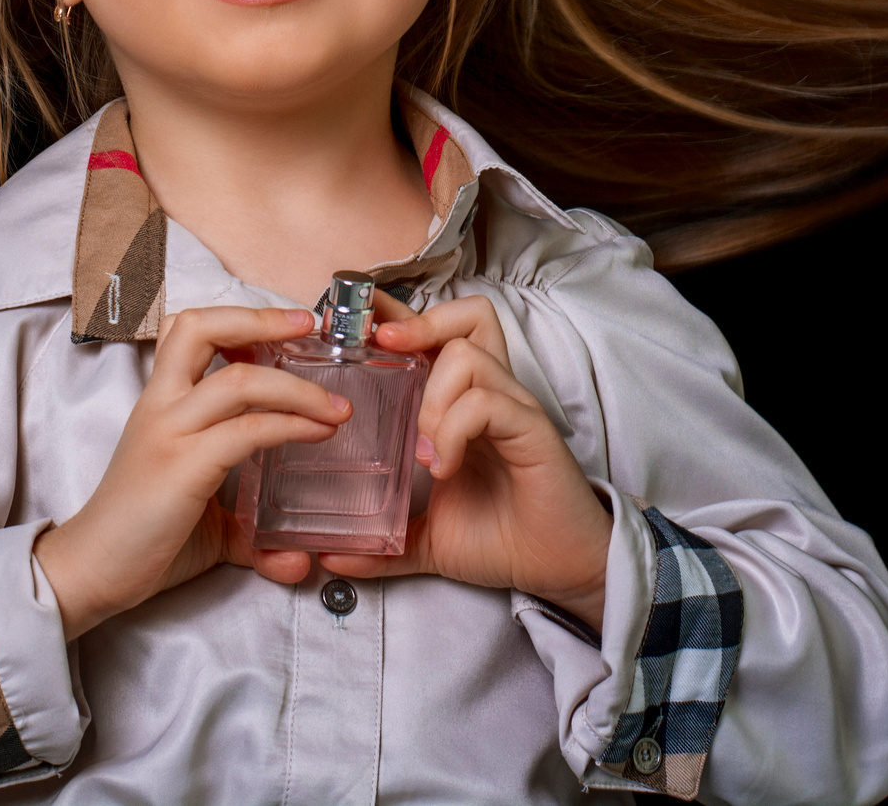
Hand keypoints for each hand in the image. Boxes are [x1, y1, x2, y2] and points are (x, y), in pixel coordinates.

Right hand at [34, 306, 342, 638]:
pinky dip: (289, 425)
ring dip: (297, 387)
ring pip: (238, 379)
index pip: (187, 332)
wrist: (92, 572)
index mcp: (160, 404)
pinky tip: (316, 434)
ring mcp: (170, 433)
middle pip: (200, 328)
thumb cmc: (141, 540)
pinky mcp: (183, 466)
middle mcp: (161, 407)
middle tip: (308, 325)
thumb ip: (250, 531)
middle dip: (260, 318)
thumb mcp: (207, 525)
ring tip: (335, 407)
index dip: (237, 318)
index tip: (286, 327)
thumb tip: (297, 559)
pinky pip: (247, 430)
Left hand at [320, 293, 613, 627]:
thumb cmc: (501, 539)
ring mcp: (514, 408)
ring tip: (422, 448)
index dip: (401, 318)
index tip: (358, 326)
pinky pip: (487, 402)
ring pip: (469, 354)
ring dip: (433, 396)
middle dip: (420, 322)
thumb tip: (332, 558)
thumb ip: (380, 543)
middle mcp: (492, 395)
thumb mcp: (425, 538)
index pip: (439, 336)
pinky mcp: (533, 431)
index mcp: (465, 405)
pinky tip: (444, 468)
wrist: (556, 570)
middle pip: (469, 318)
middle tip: (386, 348)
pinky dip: (454, 429)